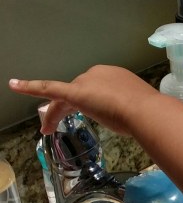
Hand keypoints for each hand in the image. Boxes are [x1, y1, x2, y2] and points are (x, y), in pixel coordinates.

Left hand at [9, 65, 159, 134]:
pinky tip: (14, 85)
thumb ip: (130, 111)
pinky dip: (30, 86)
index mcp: (115, 76)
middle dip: (69, 109)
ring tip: (48, 129)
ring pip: (64, 96)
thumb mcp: (139, 110)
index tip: (96, 116)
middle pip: (78, 91)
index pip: (96, 89)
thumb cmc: (148, 114)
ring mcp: (86, 81)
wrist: (146, 111)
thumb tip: (134, 120)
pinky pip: (49, 88)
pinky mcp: (75, 92)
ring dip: (54, 113)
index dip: (92, 103)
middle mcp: (98, 73)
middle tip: (62, 126)